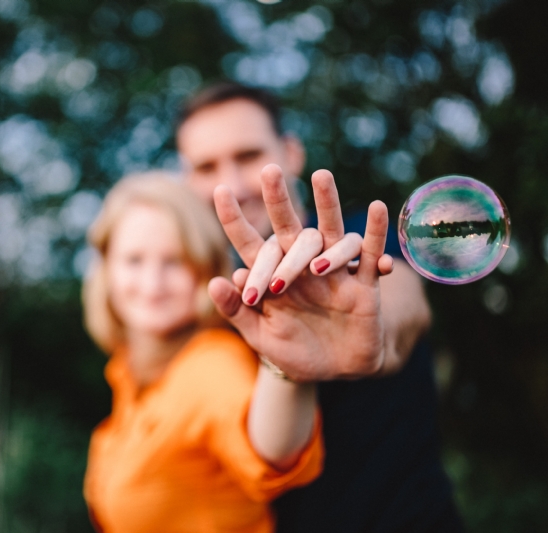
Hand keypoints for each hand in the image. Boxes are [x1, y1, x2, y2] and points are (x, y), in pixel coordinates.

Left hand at [208, 164, 393, 381]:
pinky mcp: (364, 286)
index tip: (219, 189)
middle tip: (269, 170)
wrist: (334, 372)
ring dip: (327, 203)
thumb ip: (237, 310)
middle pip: (290, 228)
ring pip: (332, 232)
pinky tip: (376, 208)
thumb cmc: (292, 352)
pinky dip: (375, 233)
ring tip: (321, 177)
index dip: (235, 219)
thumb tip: (215, 280)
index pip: (250, 244)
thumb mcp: (260, 336)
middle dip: (279, 200)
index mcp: (273, 277)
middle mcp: (302, 267)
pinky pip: (370, 254)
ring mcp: (335, 273)